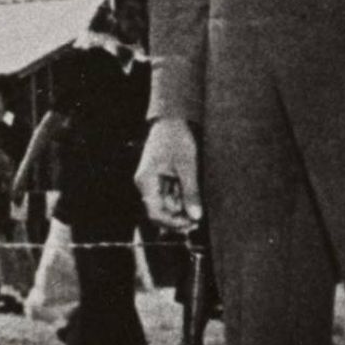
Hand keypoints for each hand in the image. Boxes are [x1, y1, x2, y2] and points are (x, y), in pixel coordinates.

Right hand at [135, 117, 201, 231]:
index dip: (173, 223)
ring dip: (181, 208)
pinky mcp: (158, 179)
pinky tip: (191, 195)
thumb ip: (191, 192)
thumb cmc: (176, 139)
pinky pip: (168, 196)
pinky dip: (181, 198)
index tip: (192, 224)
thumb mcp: (188, 166)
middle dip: (178, 218)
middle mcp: (145, 184)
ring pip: (165, 205)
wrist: (171, 119)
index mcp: (146, 181)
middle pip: (159, 212)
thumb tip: (196, 216)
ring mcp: (151, 182)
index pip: (155, 213)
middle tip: (198, 220)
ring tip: (198, 204)